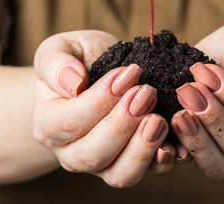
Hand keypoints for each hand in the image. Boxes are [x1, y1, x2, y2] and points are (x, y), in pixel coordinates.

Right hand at [33, 30, 174, 186]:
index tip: (127, 73)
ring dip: (143, 148)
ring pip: (120, 174)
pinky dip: (163, 161)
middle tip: (146, 93)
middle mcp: (72, 153)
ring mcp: (103, 164)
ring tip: (159, 119)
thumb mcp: (59, 49)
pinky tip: (174, 142)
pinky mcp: (131, 164)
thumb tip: (72, 83)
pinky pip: (147, 174)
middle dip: (124, 124)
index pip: (71, 122)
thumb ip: (56, 63)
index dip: (101, 100)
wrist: (98, 73)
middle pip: (94, 154)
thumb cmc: (77, 61)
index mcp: (48, 125)